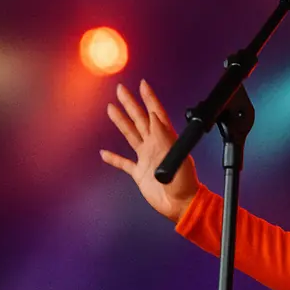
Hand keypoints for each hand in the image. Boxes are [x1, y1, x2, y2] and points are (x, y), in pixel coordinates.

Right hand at [100, 80, 199, 222]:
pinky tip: (104, 153)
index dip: (149, 98)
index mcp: (165, 139)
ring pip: (130, 135)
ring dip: (121, 122)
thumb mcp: (177, 156)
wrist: (181, 204)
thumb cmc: (184, 183)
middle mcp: (155, 145)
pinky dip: (113, 158)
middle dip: (130, 104)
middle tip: (120, 89)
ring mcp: (146, 158)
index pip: (156, 113)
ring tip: (111, 108)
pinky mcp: (139, 173)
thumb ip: (164, 136)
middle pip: (140, 119)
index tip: (142, 84)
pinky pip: (124, 163)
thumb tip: (154, 116)